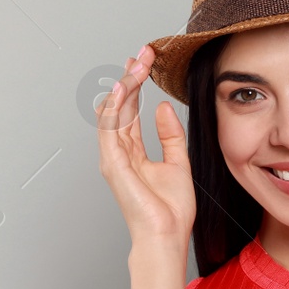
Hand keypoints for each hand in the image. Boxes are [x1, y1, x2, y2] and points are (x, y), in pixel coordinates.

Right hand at [96, 45, 195, 249]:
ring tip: (138, 63)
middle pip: (119, 105)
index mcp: (131, 151)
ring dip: (125, 84)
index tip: (148, 59)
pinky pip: (109, 127)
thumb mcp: (178, 163)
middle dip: (130, 76)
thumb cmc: (170, 210)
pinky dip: (115, 105)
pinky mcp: (112, 164)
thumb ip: (170, 135)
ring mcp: (112, 157)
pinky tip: (125, 86)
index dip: (137, 83)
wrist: (166, 235)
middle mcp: (118, 151)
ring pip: (113, 110)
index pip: (130, 108)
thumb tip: (164, 107)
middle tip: (144, 52)